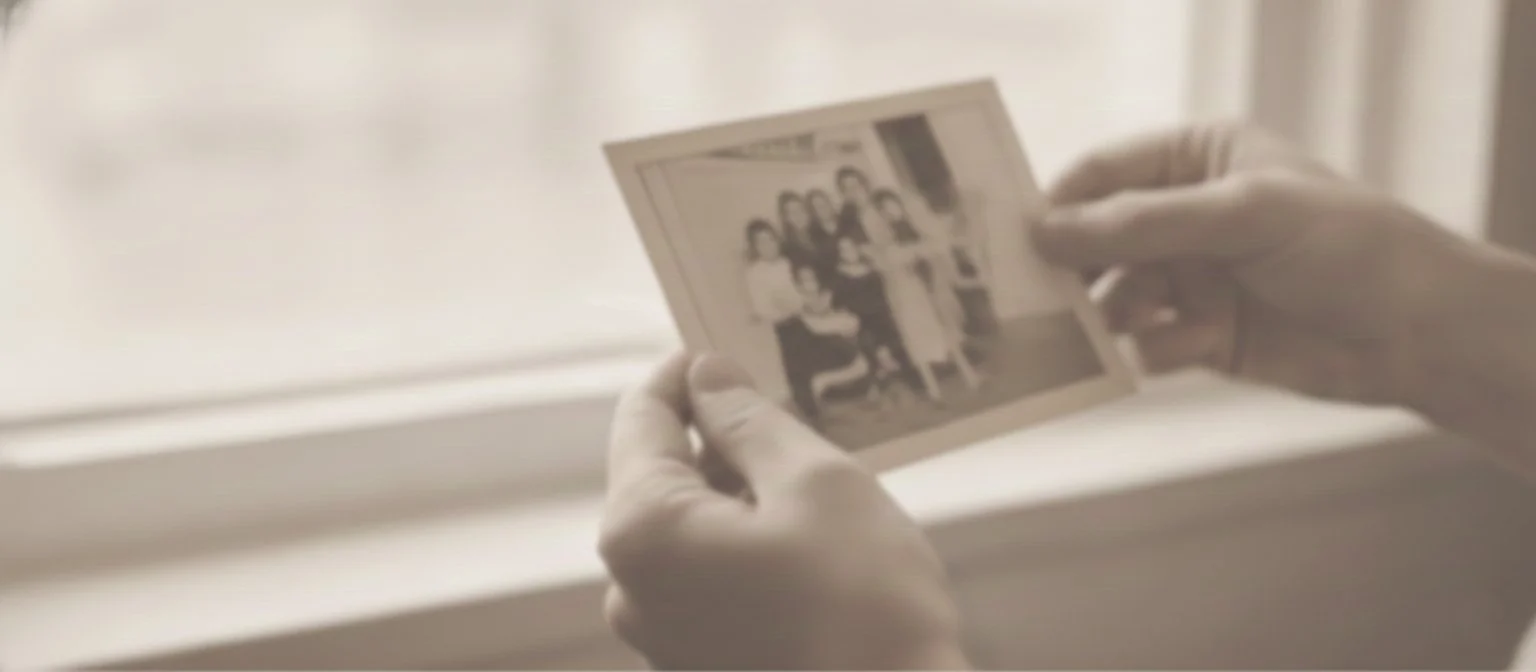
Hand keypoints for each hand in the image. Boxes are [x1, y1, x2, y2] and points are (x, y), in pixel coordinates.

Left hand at [599, 353, 967, 669]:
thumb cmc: (863, 605)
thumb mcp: (815, 481)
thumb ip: (748, 422)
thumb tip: (706, 377)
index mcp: (642, 530)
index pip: (642, 419)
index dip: (687, 376)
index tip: (732, 354)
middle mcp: (630, 589)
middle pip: (662, 477)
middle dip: (721, 442)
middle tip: (799, 424)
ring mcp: (660, 638)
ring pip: (689, 531)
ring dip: (741, 497)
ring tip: (818, 497)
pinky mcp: (697, 666)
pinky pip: (706, 581)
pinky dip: (747, 549)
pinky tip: (813, 553)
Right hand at [1031, 122, 1490, 407]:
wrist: (1419, 332)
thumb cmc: (1346, 246)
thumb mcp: (1241, 215)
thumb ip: (1141, 223)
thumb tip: (1047, 230)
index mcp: (1198, 159)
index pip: (1105, 173)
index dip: (1061, 203)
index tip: (1018, 239)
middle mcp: (1188, 215)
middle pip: (1099, 238)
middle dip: (1073, 267)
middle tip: (1032, 296)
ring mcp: (1194, 276)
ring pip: (1116, 296)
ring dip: (1107, 315)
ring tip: (1106, 329)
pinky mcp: (1202, 334)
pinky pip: (1146, 343)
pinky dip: (1148, 351)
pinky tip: (1178, 351)